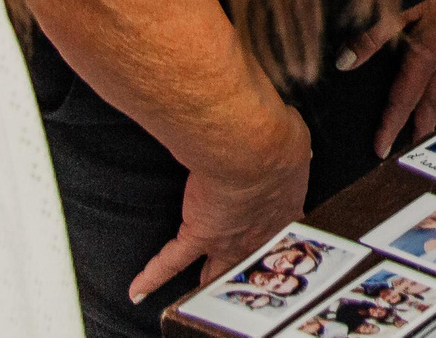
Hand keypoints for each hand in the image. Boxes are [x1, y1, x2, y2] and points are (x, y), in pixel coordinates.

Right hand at [131, 105, 310, 301]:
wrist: (251, 148)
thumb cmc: (277, 142)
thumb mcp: (296, 145)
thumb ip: (291, 154)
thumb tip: (291, 143)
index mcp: (285, 210)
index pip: (287, 234)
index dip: (282, 239)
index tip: (281, 242)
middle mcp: (258, 232)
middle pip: (252, 261)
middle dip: (247, 270)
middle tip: (243, 278)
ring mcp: (227, 237)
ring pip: (217, 269)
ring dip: (209, 279)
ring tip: (200, 292)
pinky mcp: (199, 234)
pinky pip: (171, 261)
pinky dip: (153, 276)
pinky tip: (139, 290)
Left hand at [339, 0, 435, 157]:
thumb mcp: (397, 7)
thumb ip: (370, 37)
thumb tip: (346, 63)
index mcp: (429, 54)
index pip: (404, 100)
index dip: (390, 126)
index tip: (379, 149)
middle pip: (430, 98)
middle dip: (420, 124)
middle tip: (411, 147)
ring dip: (433, 103)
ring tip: (427, 119)